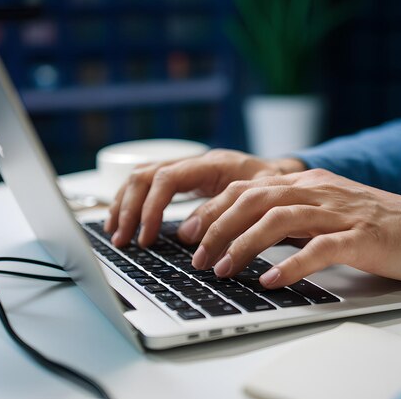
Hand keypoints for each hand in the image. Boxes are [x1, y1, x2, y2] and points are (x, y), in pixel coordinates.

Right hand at [104, 149, 305, 246]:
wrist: (285, 177)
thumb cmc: (276, 189)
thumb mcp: (259, 200)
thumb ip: (226, 213)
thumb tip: (189, 235)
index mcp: (212, 163)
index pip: (168, 178)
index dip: (152, 207)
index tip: (147, 237)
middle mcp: (195, 162)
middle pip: (146, 175)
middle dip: (129, 208)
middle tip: (123, 239)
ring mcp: (188, 168)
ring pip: (142, 177)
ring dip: (124, 204)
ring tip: (115, 233)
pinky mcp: (185, 179)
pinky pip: (149, 184)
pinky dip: (132, 202)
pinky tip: (125, 220)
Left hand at [186, 168, 400, 287]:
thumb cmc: (380, 227)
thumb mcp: (327, 212)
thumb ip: (292, 216)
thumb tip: (249, 233)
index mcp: (308, 182)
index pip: (248, 188)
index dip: (213, 209)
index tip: (188, 232)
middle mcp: (319, 190)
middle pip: (255, 199)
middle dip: (217, 227)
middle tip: (196, 256)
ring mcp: (341, 212)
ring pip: (279, 219)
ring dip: (244, 245)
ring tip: (224, 270)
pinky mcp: (362, 236)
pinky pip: (320, 248)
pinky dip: (292, 264)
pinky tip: (273, 281)